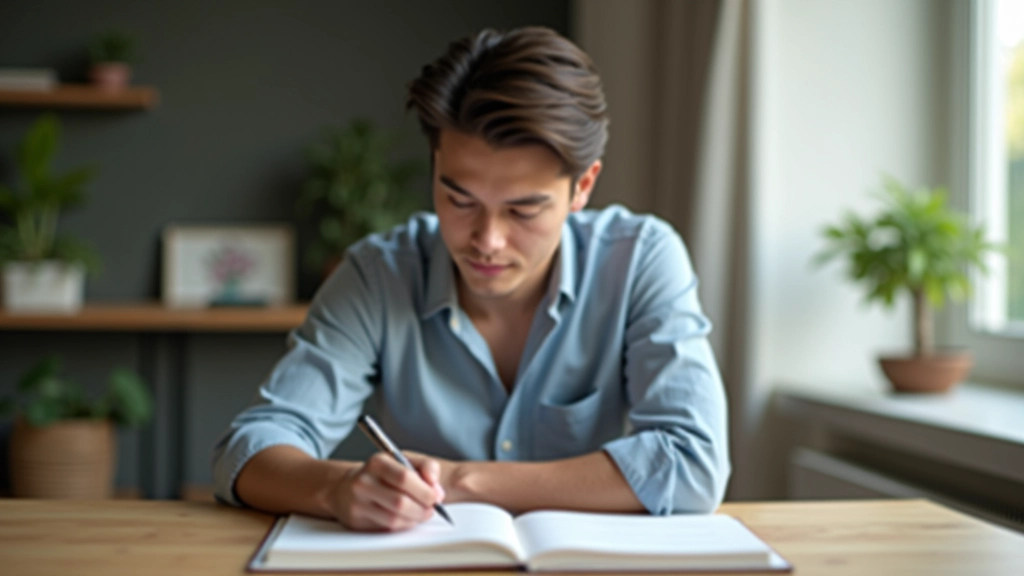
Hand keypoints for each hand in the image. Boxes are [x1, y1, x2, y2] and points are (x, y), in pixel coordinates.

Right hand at [326, 452, 445, 531]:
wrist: (346, 487)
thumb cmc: (382, 474)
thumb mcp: (404, 460)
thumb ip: (427, 467)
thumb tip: (437, 489)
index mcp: (377, 462)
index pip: (405, 478)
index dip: (425, 490)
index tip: (437, 496)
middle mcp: (364, 482)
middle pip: (400, 502)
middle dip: (423, 508)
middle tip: (433, 508)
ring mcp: (358, 502)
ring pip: (394, 519)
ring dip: (415, 519)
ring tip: (422, 513)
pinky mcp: (357, 520)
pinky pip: (387, 528)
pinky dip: (404, 525)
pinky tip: (408, 518)